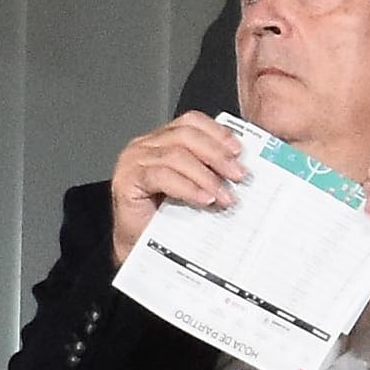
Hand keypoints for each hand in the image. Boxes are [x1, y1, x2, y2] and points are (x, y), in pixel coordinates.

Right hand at [108, 112, 248, 266]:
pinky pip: (162, 176)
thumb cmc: (168, 218)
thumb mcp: (195, 186)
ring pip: (176, 156)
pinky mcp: (127, 180)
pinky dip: (188, 187)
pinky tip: (204, 200)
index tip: (239, 151)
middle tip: (238, 175)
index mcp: (162, 140)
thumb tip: (242, 166)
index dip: (218, 133)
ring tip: (225, 195)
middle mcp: (145, 145)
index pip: (192, 122)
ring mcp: (133, 161)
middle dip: (217, 155)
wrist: (142, 247)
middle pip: (186, 136)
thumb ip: (211, 170)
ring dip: (206, 176)